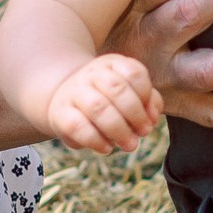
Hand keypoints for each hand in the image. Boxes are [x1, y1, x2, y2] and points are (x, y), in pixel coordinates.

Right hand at [44, 52, 161, 153]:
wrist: (66, 99)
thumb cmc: (107, 100)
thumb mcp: (129, 93)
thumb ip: (148, 102)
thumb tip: (152, 118)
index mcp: (112, 64)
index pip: (134, 73)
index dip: (146, 96)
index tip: (150, 116)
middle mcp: (91, 74)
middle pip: (116, 88)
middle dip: (135, 114)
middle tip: (144, 132)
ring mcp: (73, 91)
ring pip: (98, 106)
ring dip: (119, 129)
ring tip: (130, 145)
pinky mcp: (60, 112)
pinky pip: (78, 126)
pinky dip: (96, 140)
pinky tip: (107, 148)